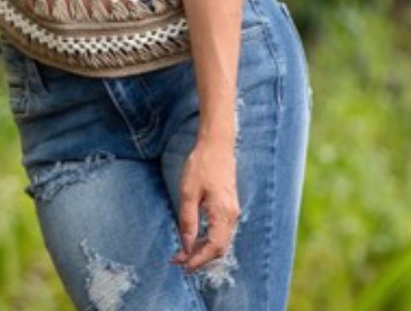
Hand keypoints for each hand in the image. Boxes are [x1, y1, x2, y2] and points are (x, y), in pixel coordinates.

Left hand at [172, 141, 239, 271]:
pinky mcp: (229, 208)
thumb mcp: (188, 192)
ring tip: (182, 252)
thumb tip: (186, 246)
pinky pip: (220, 231)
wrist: (217, 146)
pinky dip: (207, 239)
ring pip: (220, 241)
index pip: (214, 248)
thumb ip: (188, 220)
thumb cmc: (201, 165)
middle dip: (199, 258)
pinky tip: (194, 238)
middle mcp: (232, 216)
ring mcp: (232, 212)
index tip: (182, 266)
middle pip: (218, 248)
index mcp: (223, 214)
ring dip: (202, 250)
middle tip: (178, 261)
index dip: (198, 260)